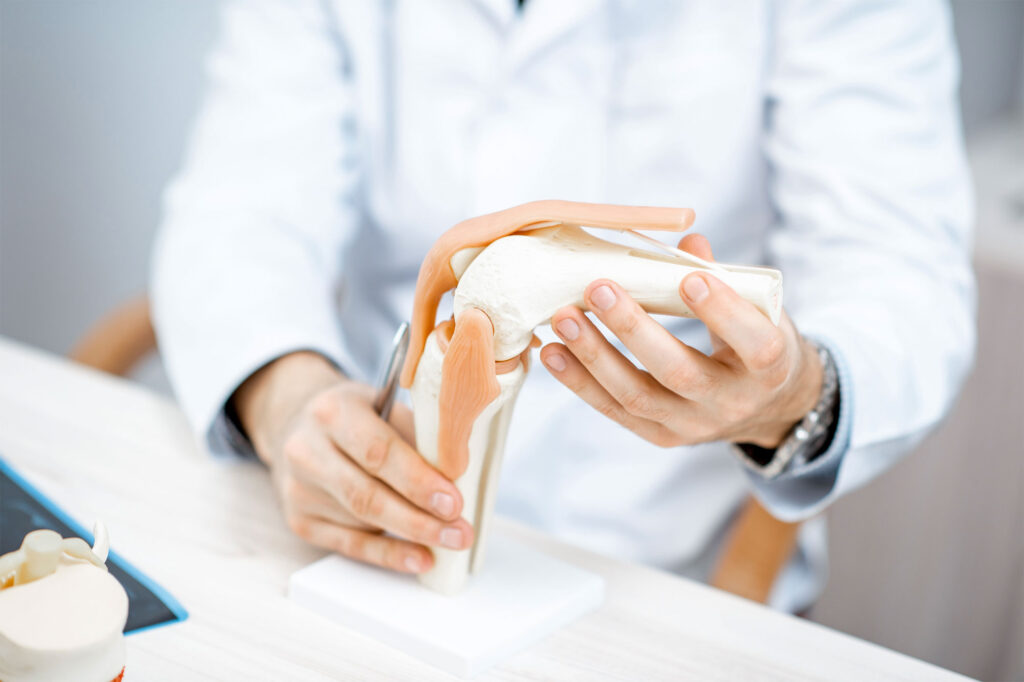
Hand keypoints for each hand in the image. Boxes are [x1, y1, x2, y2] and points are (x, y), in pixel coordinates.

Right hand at [233, 352, 472, 572]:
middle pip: (367, 495)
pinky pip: (350, 545)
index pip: (378, 453)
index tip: (453, 502)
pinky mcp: (300, 520)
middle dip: (419, 519)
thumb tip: (457, 474)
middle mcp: (307, 452)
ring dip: (412, 537)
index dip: (418, 481)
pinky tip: (419, 558)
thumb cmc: (354, 415)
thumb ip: (417, 435)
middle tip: (459, 531)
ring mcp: (299, 490)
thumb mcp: (384, 405)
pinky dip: (388, 555)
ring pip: (362, 522)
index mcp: (332, 413)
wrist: (298, 425)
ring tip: (450, 540)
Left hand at [540, 235, 822, 449]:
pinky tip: (552, 352)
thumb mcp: (760, 309)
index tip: (691, 279)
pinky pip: (615, 410)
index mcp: (770, 368)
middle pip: (679, 373)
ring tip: (563, 318)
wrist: (766, 407)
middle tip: (599, 288)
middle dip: (634, 329)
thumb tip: (687, 241)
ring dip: (594, 355)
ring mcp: (692, 426)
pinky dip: (579, 382)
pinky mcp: (661, 435)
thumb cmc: (758, 342)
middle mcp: (732, 404)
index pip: (754, 344)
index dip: (723, 312)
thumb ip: (725, 276)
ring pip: (638, 395)